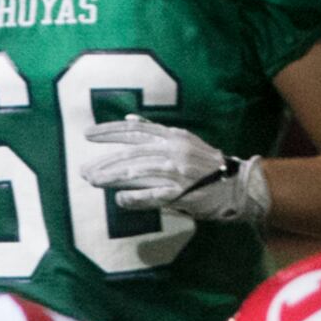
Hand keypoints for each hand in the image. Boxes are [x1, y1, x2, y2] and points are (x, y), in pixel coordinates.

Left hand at [76, 118, 268, 225]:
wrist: (237, 184)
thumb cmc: (206, 164)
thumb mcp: (183, 140)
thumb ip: (156, 132)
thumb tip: (129, 120)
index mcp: (172, 136)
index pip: (135, 130)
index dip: (110, 132)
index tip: (88, 134)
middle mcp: (173, 150)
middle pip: (131, 153)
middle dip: (104, 161)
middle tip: (83, 170)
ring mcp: (176, 171)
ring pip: (137, 172)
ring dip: (112, 178)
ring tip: (94, 181)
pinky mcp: (181, 192)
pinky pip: (152, 195)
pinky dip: (134, 198)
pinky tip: (119, 200)